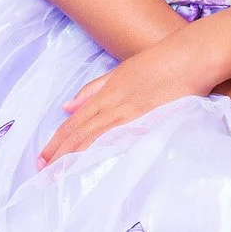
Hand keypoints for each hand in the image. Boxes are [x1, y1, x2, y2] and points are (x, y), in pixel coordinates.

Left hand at [36, 42, 208, 167]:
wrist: (189, 57)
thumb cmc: (160, 62)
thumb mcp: (121, 72)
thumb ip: (94, 89)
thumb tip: (67, 105)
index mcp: (105, 94)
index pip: (74, 122)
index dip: (56, 141)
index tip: (42, 158)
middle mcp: (111, 104)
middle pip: (78, 132)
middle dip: (57, 154)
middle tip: (41, 173)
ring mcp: (128, 112)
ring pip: (92, 138)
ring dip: (71, 157)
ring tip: (56, 174)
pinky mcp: (145, 120)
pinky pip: (117, 139)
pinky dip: (100, 152)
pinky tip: (89, 164)